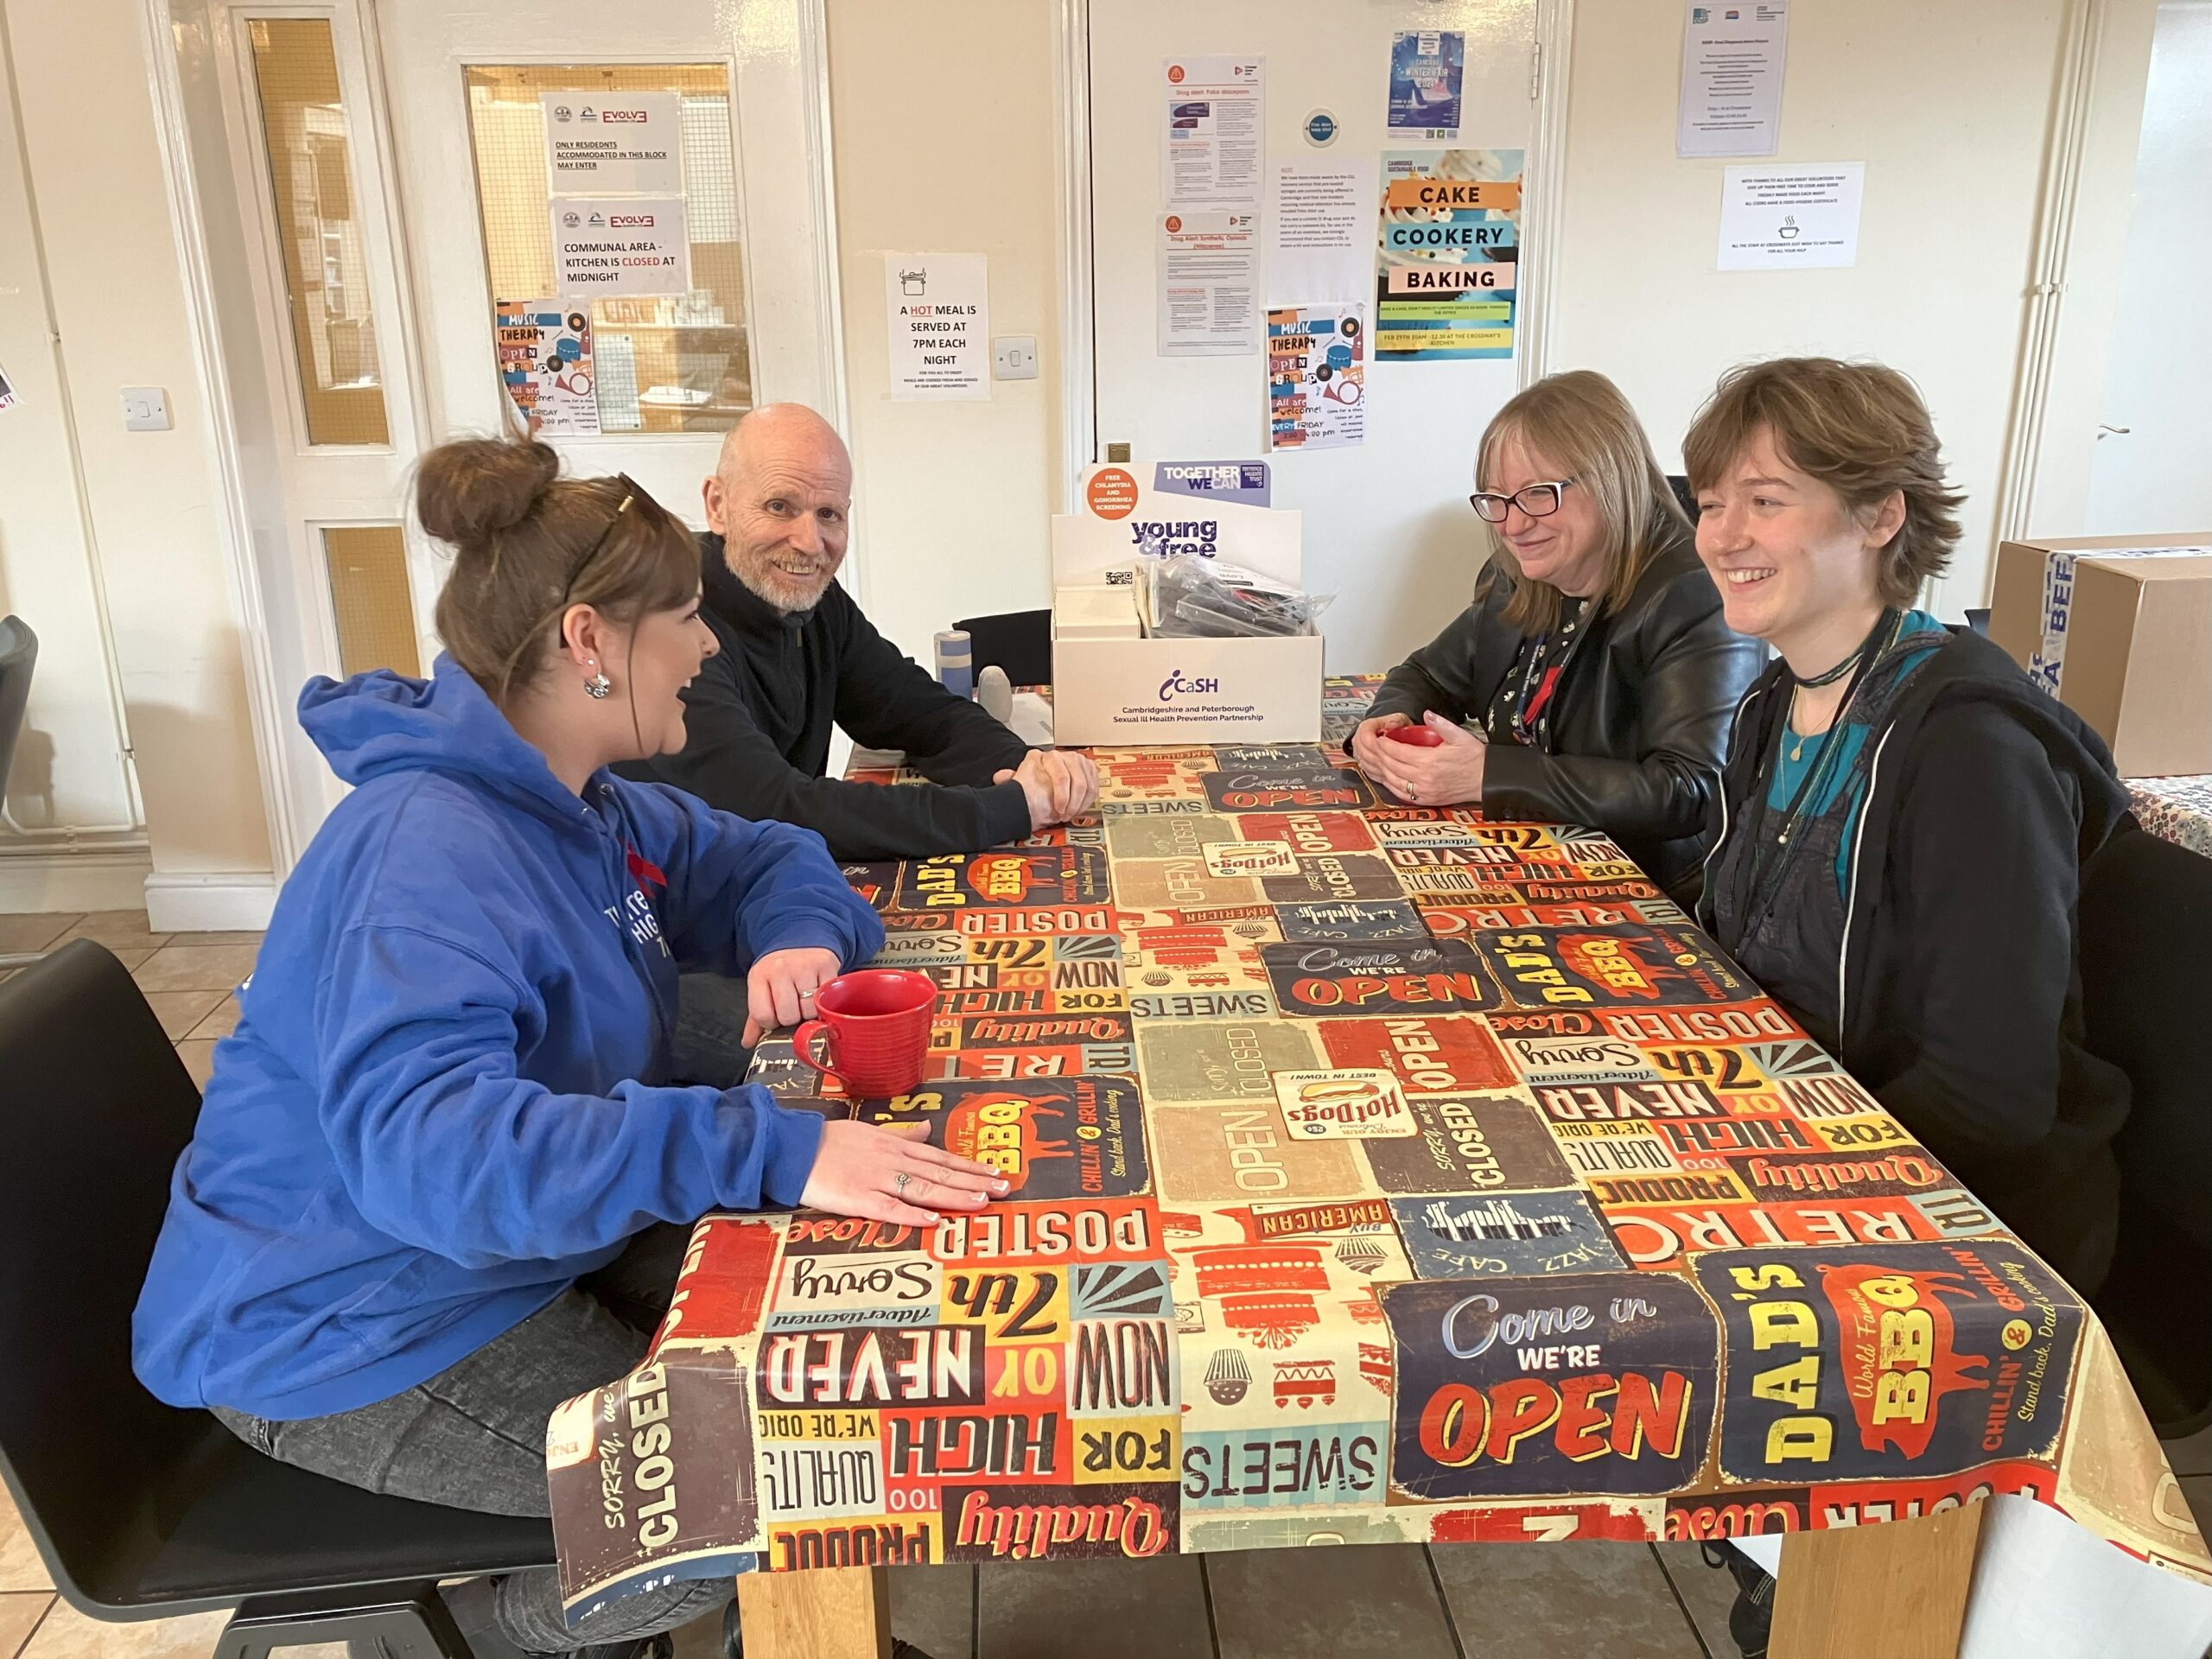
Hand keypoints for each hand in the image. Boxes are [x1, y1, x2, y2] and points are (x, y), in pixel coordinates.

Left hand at [743, 946, 843, 1047]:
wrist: (800, 941)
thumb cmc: (779, 972)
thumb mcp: (762, 990)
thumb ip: (755, 1019)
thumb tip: (749, 1043)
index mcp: (759, 976)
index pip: (763, 1015)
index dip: (771, 1022)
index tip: (776, 1016)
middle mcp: (780, 968)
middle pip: (788, 1016)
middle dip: (793, 1018)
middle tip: (794, 1007)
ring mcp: (804, 966)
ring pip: (810, 1011)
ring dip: (810, 1012)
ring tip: (807, 999)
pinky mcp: (826, 965)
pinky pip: (826, 999)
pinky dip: (824, 1002)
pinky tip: (819, 993)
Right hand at [800, 1119, 1010, 1226]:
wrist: (793, 1148)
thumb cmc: (830, 1142)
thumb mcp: (870, 1131)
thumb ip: (902, 1135)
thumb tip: (927, 1130)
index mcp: (895, 1145)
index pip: (940, 1157)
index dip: (969, 1166)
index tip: (995, 1172)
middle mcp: (892, 1160)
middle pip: (940, 1173)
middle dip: (973, 1182)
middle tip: (1003, 1189)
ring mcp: (876, 1179)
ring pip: (922, 1188)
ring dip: (954, 1195)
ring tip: (981, 1201)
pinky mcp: (858, 1199)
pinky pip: (890, 1208)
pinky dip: (913, 1215)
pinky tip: (935, 1220)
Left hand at [994, 749, 1100, 830]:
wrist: (1038, 787)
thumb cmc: (1029, 787)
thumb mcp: (1017, 784)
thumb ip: (1009, 780)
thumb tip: (1001, 777)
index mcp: (1045, 757)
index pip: (1061, 777)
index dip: (1062, 798)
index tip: (1058, 812)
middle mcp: (1063, 755)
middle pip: (1079, 782)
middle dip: (1074, 804)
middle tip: (1066, 816)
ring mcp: (1078, 761)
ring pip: (1089, 784)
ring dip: (1082, 804)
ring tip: (1072, 814)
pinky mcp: (1088, 768)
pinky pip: (1095, 785)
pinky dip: (1089, 800)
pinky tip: (1080, 807)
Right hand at [1350, 712, 1411, 779]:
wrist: (1394, 735)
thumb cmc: (1396, 727)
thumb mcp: (1400, 719)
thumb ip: (1397, 721)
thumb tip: (1393, 724)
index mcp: (1365, 727)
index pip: (1365, 737)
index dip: (1376, 744)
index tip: (1388, 749)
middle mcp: (1359, 740)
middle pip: (1363, 752)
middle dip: (1378, 757)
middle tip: (1393, 761)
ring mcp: (1359, 753)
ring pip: (1365, 764)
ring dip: (1378, 767)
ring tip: (1392, 767)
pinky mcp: (1363, 764)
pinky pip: (1368, 772)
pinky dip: (1379, 774)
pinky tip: (1389, 773)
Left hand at [1359, 710, 1486, 806]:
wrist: (1486, 779)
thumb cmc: (1474, 758)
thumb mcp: (1459, 735)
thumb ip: (1440, 724)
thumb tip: (1427, 714)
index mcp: (1429, 761)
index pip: (1398, 752)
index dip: (1385, 744)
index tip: (1381, 738)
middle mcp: (1424, 778)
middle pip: (1391, 766)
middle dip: (1380, 755)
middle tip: (1376, 747)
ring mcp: (1424, 791)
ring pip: (1393, 781)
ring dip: (1383, 770)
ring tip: (1380, 761)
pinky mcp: (1427, 800)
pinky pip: (1402, 794)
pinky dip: (1391, 785)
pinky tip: (1389, 777)